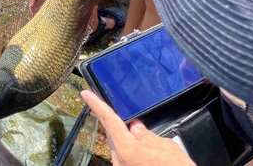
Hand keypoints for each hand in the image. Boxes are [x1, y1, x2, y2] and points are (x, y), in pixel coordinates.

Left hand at [81, 90, 195, 165]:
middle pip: (114, 136)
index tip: (85, 93)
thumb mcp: (167, 147)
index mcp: (127, 149)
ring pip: (120, 148)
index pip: (109, 120)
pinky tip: (147, 157)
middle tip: (135, 123)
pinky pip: (125, 159)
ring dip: (129, 143)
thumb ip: (146, 135)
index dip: (96, 105)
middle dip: (122, 127)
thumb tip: (135, 127)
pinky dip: (133, 153)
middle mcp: (119, 161)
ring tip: (151, 149)